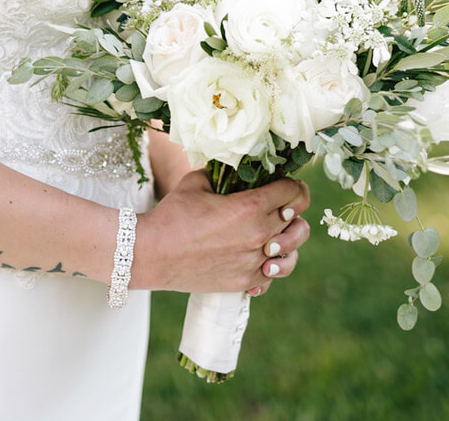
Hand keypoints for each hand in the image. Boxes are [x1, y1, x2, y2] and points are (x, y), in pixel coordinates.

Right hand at [131, 170, 310, 294]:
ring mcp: (253, 260)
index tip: (286, 186)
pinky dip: (272, 267)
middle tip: (282, 209)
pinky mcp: (245, 281)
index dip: (293, 185)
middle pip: (298, 220)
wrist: (150, 254)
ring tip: (278, 237)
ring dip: (290, 241)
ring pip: (293, 250)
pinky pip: (273, 275)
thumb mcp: (196, 182)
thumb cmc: (172, 215)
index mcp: (251, 207)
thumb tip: (235, 167)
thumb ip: (223, 173)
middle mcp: (258, 234)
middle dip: (293, 211)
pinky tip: (263, 260)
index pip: (294, 192)